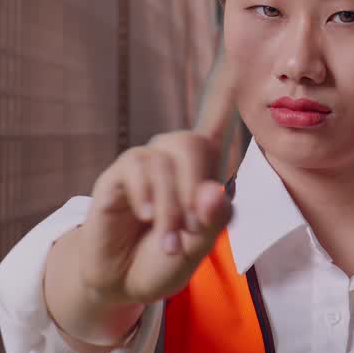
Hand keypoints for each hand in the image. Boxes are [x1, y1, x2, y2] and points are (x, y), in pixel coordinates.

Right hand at [74, 45, 237, 306]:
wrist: (122, 282)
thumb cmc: (164, 260)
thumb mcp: (196, 248)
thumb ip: (211, 221)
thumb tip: (215, 190)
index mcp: (200, 173)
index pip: (217, 129)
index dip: (226, 96)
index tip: (237, 71)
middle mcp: (172, 161)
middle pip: (190, 142)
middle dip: (195, 186)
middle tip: (191, 229)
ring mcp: (143, 166)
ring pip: (164, 160)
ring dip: (171, 206)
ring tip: (169, 243)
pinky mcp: (115, 178)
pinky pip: (136, 166)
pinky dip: (148, 193)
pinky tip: (147, 216)